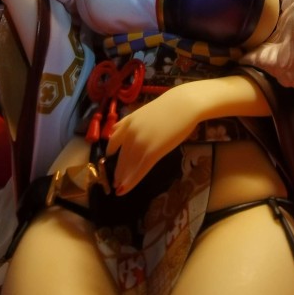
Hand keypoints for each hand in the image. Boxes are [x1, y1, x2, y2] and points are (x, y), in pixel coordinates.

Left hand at [105, 73, 269, 194]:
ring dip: (123, 178)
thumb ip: (134, 122)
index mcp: (129, 122)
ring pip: (128, 165)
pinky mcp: (152, 152)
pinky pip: (139, 170)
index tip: (109, 159)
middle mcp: (130, 133)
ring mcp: (140, 143)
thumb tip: (123, 128)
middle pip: (121, 156)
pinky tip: (125, 190)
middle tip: (116, 181)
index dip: (111, 152)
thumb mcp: (146, 111)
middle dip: (118, 170)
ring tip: (120, 188)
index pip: (114, 141)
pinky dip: (131, 182)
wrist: (184, 104)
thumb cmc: (171, 106)